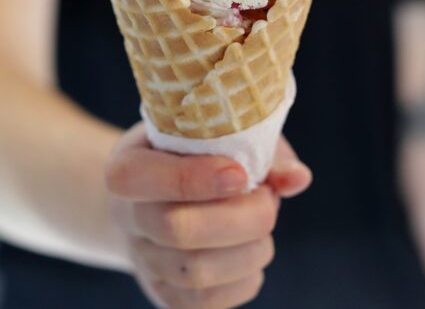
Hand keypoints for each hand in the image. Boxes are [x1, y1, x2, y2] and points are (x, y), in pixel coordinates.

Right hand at [105, 123, 310, 308]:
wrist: (162, 197)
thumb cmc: (200, 153)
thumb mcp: (220, 133)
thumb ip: (258, 148)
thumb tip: (297, 178)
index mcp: (126, 166)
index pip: (138, 177)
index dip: (194, 178)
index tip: (240, 174)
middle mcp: (126, 216)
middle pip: (177, 229)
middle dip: (242, 217)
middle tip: (267, 200)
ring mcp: (143, 261)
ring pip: (198, 272)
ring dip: (251, 248)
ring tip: (262, 224)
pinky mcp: (166, 295)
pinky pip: (209, 302)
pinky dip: (246, 277)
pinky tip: (250, 249)